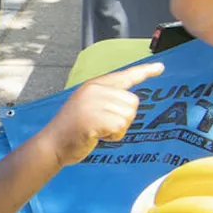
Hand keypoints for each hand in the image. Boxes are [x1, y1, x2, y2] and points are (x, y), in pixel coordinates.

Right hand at [44, 62, 163, 164]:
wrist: (52, 144)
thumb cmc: (72, 130)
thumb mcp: (88, 106)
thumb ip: (107, 99)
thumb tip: (130, 103)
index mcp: (94, 85)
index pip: (124, 76)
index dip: (144, 71)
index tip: (160, 68)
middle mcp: (95, 90)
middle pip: (132, 102)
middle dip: (123, 118)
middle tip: (104, 125)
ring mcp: (94, 103)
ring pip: (128, 115)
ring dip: (118, 128)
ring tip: (99, 130)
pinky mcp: (94, 118)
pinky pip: (120, 126)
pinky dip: (113, 135)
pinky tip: (98, 135)